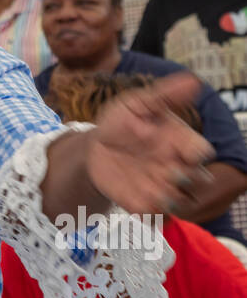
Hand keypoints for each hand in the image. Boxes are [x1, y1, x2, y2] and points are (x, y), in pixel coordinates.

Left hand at [87, 73, 213, 215]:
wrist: (95, 146)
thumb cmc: (123, 122)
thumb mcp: (138, 104)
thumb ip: (165, 95)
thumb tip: (193, 80)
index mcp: (180, 141)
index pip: (201, 151)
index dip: (196, 153)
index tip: (185, 151)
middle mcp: (177, 166)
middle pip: (199, 180)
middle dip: (189, 178)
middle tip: (170, 172)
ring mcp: (162, 187)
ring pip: (181, 202)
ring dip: (171, 199)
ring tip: (154, 192)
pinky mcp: (144, 204)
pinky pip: (155, 217)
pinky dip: (150, 215)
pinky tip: (137, 206)